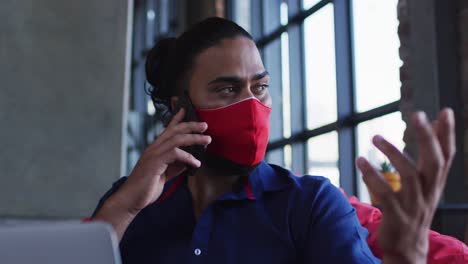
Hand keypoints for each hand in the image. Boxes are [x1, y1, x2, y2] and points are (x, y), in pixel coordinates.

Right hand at [112, 108, 210, 214]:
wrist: (131, 199)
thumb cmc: (146, 187)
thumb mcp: (166, 174)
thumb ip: (176, 165)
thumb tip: (189, 160)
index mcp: (156, 149)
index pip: (167, 130)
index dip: (176, 119)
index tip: (184, 109)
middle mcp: (154, 148)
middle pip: (174, 130)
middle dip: (191, 125)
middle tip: (205, 125)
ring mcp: (153, 154)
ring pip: (176, 139)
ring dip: (194, 138)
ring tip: (207, 140)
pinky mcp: (155, 163)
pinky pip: (175, 154)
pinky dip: (188, 157)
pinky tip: (196, 163)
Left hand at [356, 108, 455, 263]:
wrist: (408, 248)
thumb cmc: (414, 209)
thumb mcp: (425, 186)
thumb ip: (427, 160)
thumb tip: (432, 127)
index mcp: (435, 183)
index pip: (447, 156)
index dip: (447, 134)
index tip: (446, 111)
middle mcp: (429, 192)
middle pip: (434, 162)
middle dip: (428, 138)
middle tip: (418, 115)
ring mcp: (414, 205)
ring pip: (409, 175)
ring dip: (393, 153)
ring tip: (375, 137)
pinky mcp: (397, 216)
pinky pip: (386, 194)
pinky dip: (372, 176)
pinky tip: (361, 161)